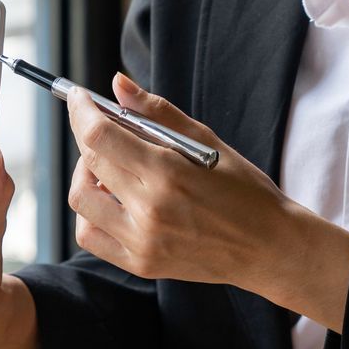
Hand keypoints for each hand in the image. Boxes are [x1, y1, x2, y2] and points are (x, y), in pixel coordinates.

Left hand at [65, 73, 348, 330]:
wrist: (269, 247)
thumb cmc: (244, 190)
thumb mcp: (207, 142)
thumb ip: (158, 112)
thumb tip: (118, 84)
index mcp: (169, 173)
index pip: (100, 136)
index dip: (81, 111)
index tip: (79, 98)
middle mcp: (150, 210)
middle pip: (89, 162)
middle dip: (87, 134)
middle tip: (103, 126)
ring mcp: (142, 241)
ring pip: (80, 199)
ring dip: (85, 174)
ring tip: (110, 167)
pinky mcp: (140, 264)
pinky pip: (89, 236)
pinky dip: (90, 212)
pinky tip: (112, 199)